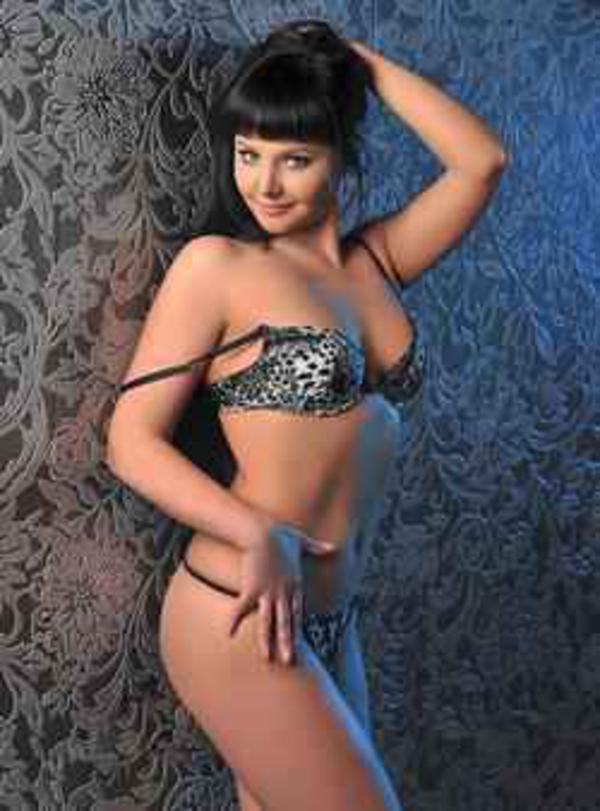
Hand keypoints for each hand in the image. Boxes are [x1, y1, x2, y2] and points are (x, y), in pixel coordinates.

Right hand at [228, 521, 336, 665]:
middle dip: (287, 644)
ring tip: (267, 658)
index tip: (299, 646)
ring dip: (268, 641)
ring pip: (268, 622)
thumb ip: (317, 548)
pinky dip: (235, 621)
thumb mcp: (303, 542)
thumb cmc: (281, 533)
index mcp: (295, 584)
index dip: (297, 630)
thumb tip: (333, 547)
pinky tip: (229, 634)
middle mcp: (283, 592)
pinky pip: (242, 608)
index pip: (298, 613)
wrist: (263, 530)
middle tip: (289, 663)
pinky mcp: (251, 588)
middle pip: (286, 623)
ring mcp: (268, 592)